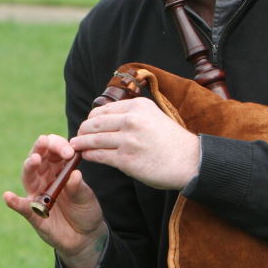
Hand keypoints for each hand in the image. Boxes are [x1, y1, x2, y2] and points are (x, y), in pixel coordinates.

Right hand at [3, 134, 108, 267]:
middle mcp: (45, 179)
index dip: (59, 147)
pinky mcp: (33, 214)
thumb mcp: (86, 197)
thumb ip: (78, 187)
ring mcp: (37, 195)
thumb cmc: (85, 211)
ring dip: (30, 167)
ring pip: (29, 177)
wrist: (86, 237)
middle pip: (38, 159)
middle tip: (44, 141)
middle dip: (40, 148)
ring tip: (34, 160)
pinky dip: (14, 202)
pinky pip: (23, 207)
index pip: (53, 151)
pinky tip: (7, 196)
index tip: (69, 152)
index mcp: (58, 169)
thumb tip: (74, 174)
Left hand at [70, 97, 199, 189]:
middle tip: (78, 137)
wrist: (191, 161)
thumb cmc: (171, 141)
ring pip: (94, 139)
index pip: (102, 110)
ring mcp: (129, 139)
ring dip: (81, 143)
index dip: (90, 119)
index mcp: (138, 106)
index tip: (87, 126)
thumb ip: (131, 115)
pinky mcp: (127, 159)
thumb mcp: (153, 116)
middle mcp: (132, 120)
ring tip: (76, 146)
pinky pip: (99, 155)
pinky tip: (86, 156)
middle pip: (94, 123)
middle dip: (82, 130)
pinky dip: (89, 155)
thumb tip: (104, 119)